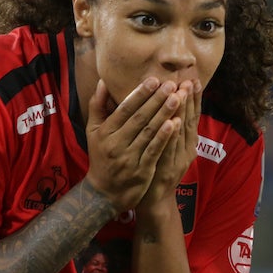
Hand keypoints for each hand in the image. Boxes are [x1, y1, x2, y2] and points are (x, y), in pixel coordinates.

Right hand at [84, 78, 180, 211]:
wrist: (104, 193)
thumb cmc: (102, 156)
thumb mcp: (94, 132)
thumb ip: (98, 106)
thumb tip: (103, 81)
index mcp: (105, 132)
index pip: (124, 109)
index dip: (140, 94)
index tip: (154, 80)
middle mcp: (116, 144)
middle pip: (139, 118)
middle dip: (156, 100)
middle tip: (171, 84)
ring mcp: (129, 158)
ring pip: (149, 132)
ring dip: (164, 114)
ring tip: (178, 97)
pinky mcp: (142, 170)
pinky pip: (155, 150)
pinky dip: (165, 136)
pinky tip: (175, 123)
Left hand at [137, 80, 200, 211]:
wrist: (153, 200)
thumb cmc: (155, 170)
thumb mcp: (165, 148)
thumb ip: (167, 130)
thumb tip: (167, 110)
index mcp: (186, 142)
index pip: (191, 115)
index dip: (193, 98)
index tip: (193, 80)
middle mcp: (186, 149)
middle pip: (190, 120)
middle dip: (190, 99)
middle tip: (190, 80)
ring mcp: (178, 159)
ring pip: (182, 132)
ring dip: (183, 111)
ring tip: (182, 93)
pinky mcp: (169, 168)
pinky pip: (170, 148)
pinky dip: (172, 135)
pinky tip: (173, 122)